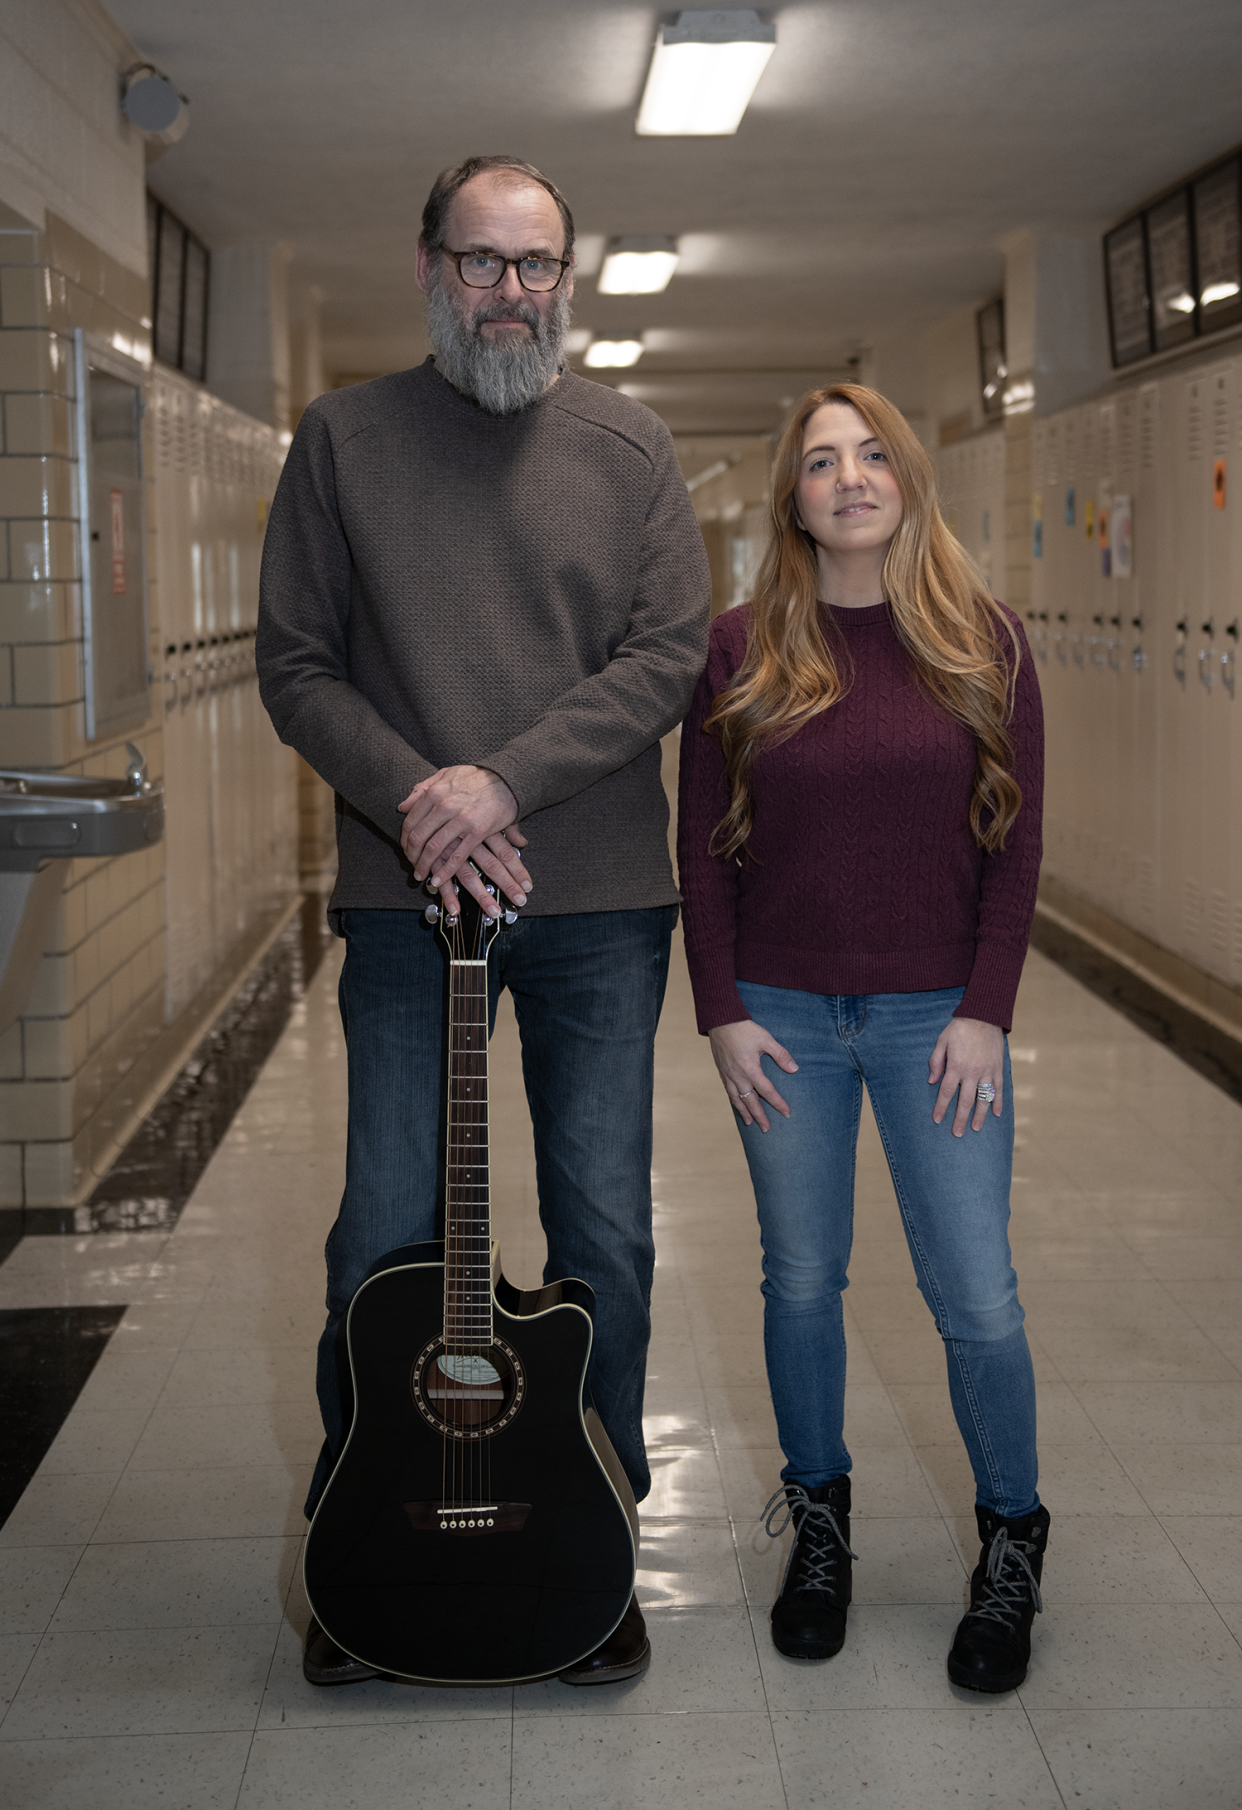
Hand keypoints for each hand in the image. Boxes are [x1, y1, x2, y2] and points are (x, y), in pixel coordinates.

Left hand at [398, 766, 530, 917]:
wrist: (507, 779)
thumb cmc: (476, 777)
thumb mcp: (445, 775)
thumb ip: (422, 789)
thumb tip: (402, 806)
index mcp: (435, 792)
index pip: (410, 821)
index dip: (404, 839)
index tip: (405, 848)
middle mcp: (444, 806)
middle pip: (418, 837)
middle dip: (411, 855)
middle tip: (411, 865)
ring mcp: (461, 820)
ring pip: (434, 848)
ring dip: (424, 866)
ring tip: (421, 875)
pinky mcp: (477, 832)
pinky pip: (456, 856)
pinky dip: (445, 871)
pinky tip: (438, 879)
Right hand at [708, 1019, 797, 1131]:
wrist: (720, 1020)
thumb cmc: (744, 1029)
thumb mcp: (766, 1039)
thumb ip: (781, 1055)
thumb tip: (794, 1069)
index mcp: (750, 1069)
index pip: (767, 1092)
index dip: (778, 1103)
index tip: (787, 1113)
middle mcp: (738, 1076)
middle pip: (750, 1102)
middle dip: (759, 1116)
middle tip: (766, 1129)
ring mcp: (728, 1075)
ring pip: (737, 1099)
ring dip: (744, 1112)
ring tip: (750, 1123)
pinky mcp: (722, 1071)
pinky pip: (728, 1091)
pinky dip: (734, 1101)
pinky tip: (736, 1103)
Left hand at [928, 1016, 1004, 1135]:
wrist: (984, 1016)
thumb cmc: (959, 1029)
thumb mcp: (941, 1041)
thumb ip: (936, 1061)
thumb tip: (932, 1081)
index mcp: (956, 1066)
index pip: (947, 1092)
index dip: (941, 1107)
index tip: (937, 1119)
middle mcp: (972, 1072)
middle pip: (965, 1101)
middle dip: (960, 1118)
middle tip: (957, 1133)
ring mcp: (987, 1072)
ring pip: (983, 1098)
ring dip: (980, 1115)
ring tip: (976, 1128)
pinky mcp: (998, 1068)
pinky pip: (999, 1089)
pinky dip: (998, 1102)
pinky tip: (996, 1114)